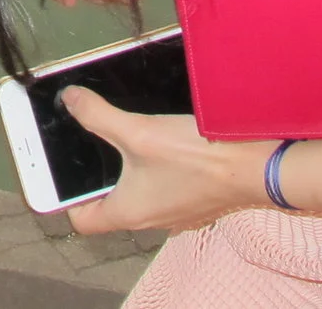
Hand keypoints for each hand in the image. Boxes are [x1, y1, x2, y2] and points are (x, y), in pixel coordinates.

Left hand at [60, 88, 266, 233]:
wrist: (259, 167)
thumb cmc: (198, 158)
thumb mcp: (138, 132)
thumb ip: (97, 115)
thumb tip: (69, 100)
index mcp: (128, 213)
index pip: (83, 221)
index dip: (66, 199)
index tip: (62, 174)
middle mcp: (151, 220)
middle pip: (111, 205)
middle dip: (99, 176)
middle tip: (91, 145)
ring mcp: (177, 213)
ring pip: (141, 195)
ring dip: (131, 171)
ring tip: (125, 137)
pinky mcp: (197, 201)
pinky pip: (168, 189)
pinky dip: (159, 170)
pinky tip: (164, 144)